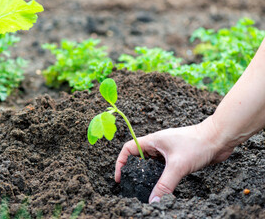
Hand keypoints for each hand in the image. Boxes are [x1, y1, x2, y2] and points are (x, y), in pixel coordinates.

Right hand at [115, 116, 233, 202]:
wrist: (219, 138)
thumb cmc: (198, 143)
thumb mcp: (178, 166)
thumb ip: (165, 185)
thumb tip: (154, 201)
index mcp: (152, 141)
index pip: (128, 149)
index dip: (121, 162)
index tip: (120, 177)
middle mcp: (158, 145)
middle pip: (138, 158)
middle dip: (133, 171)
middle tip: (132, 185)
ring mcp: (168, 151)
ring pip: (152, 164)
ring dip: (149, 175)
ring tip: (146, 188)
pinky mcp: (177, 157)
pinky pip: (164, 168)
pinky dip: (161, 177)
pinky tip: (164, 185)